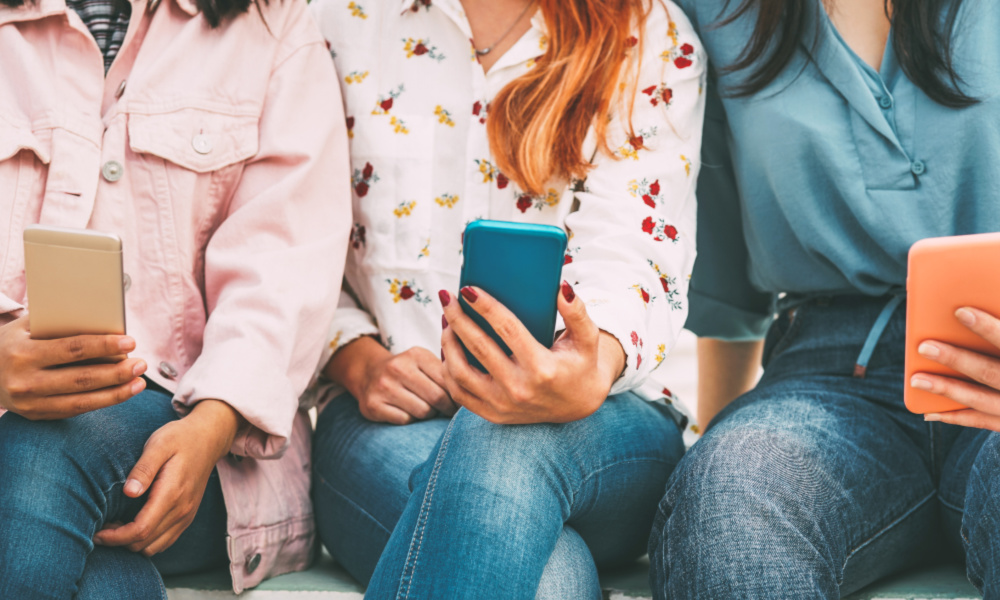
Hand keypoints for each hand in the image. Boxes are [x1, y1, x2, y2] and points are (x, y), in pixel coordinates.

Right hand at [0, 316, 146, 419]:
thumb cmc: (11, 343)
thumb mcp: (26, 327)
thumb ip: (59, 323)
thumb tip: (103, 318)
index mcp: (24, 353)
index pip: (72, 349)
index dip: (104, 346)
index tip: (130, 342)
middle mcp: (26, 381)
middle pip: (81, 378)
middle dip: (116, 372)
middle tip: (141, 364)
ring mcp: (30, 403)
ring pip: (81, 400)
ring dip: (116, 393)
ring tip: (140, 383)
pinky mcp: (36, 415)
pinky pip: (75, 410)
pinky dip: (101, 402)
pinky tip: (121, 393)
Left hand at [93, 399, 240, 555]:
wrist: (209, 438)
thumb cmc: (180, 438)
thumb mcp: (159, 444)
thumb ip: (144, 468)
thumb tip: (129, 492)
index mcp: (172, 493)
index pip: (141, 529)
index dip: (116, 537)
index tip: (97, 533)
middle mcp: (182, 510)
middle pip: (145, 543)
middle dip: (119, 542)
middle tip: (101, 527)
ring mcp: (186, 515)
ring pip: (154, 547)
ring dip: (132, 544)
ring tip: (116, 527)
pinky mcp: (187, 516)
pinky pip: (164, 541)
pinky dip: (146, 541)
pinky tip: (133, 526)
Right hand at [324, 336, 454, 424]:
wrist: (368, 373)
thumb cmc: (408, 371)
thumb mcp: (425, 362)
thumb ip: (446, 372)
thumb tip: (473, 393)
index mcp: (416, 354)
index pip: (447, 381)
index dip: (457, 396)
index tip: (460, 403)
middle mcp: (398, 368)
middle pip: (437, 398)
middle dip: (446, 408)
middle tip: (447, 411)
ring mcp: (383, 386)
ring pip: (422, 412)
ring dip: (428, 415)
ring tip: (426, 409)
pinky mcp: (373, 405)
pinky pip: (405, 421)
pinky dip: (410, 420)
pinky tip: (408, 412)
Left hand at [439, 281, 625, 424]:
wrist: (578, 405)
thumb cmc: (580, 364)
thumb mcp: (587, 338)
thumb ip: (577, 312)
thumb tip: (561, 288)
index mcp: (542, 369)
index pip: (508, 330)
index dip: (486, 307)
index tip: (468, 289)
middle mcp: (520, 389)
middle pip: (478, 348)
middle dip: (458, 318)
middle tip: (448, 297)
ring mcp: (503, 405)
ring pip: (460, 373)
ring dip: (448, 343)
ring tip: (446, 320)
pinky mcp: (493, 414)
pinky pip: (459, 393)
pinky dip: (448, 369)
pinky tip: (448, 347)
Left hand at [913, 307, 999, 430]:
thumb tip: (990, 293)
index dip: (988, 329)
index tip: (961, 311)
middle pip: (991, 372)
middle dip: (956, 359)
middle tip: (924, 346)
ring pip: (982, 401)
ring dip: (947, 390)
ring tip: (916, 379)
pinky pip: (982, 422)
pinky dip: (955, 417)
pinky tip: (929, 411)